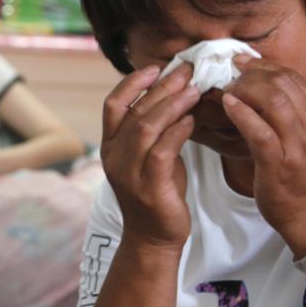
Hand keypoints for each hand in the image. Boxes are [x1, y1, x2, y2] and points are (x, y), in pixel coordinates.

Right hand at [101, 63, 199, 249]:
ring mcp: (129, 173)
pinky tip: (192, 120)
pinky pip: (162, 151)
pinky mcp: (149, 188)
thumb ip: (154, 129)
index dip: (132, 82)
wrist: (153, 238)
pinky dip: (177, 131)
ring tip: (194, 89)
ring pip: (146, 127)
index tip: (156, 67)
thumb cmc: (156, 191)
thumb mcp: (149, 156)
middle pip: (135, 111)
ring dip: (172, 104)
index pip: (113, 104)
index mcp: (111, 146)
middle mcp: (114, 157)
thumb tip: (174, 94)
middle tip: (188, 71)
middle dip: (163, 87)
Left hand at [221, 56, 305, 256]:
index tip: (242, 62)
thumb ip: (290, 113)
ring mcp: (299, 145)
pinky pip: (259, 130)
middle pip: (283, 83)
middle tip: (230, 73)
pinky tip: (227, 104)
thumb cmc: (304, 177)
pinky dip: (241, 112)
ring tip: (227, 89)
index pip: (293, 77)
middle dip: (252, 73)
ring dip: (245, 89)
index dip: (264, 66)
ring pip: (273, 100)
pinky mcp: (281, 163)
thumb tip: (258, 86)